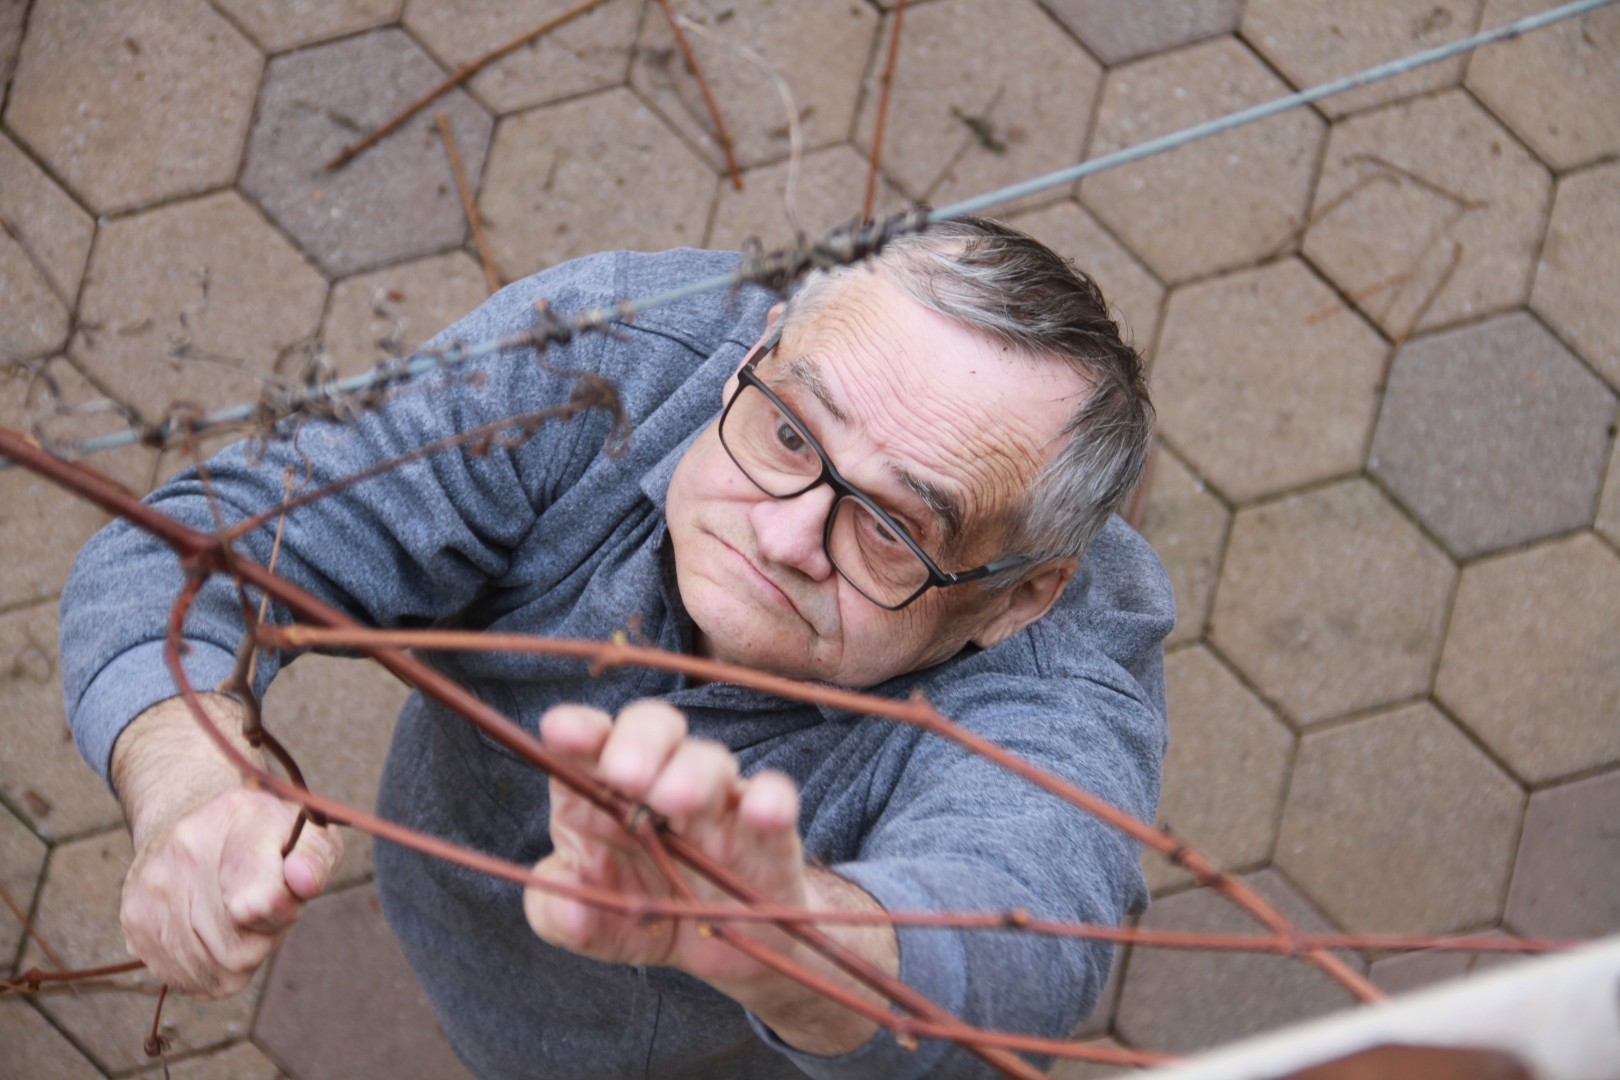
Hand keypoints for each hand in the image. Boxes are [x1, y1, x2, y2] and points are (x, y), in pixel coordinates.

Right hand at [110, 694, 340, 996]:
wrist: (188, 814)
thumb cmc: (260, 832)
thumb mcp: (303, 829)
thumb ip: (316, 856)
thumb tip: (303, 882)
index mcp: (240, 824)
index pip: (260, 898)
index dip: (276, 912)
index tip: (284, 905)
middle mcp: (186, 855)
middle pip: (237, 952)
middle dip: (262, 940)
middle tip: (264, 909)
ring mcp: (153, 891)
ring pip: (211, 973)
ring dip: (234, 958)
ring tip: (238, 919)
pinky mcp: (134, 921)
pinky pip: (182, 978)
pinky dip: (205, 969)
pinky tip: (212, 934)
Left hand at [523, 700, 804, 986]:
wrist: (732, 947)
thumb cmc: (649, 915)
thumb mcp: (594, 927)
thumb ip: (559, 918)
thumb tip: (569, 913)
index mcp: (605, 793)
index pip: (589, 743)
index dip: (576, 730)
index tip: (560, 732)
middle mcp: (661, 780)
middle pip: (653, 726)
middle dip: (637, 741)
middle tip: (624, 774)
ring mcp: (718, 800)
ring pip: (711, 760)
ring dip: (693, 773)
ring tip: (675, 801)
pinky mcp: (769, 828)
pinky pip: (775, 796)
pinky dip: (772, 798)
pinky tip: (762, 811)